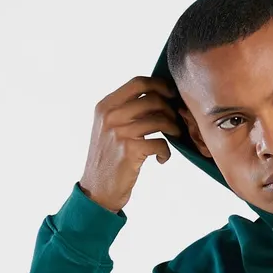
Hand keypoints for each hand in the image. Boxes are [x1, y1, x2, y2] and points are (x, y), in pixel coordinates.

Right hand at [79, 76, 182, 213]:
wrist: (97, 190)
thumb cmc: (108, 159)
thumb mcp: (107, 128)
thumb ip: (125, 111)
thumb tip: (155, 97)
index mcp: (106, 106)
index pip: (138, 83)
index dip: (159, 85)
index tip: (171, 94)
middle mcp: (111, 116)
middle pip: (152, 99)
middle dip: (170, 110)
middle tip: (174, 122)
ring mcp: (120, 132)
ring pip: (160, 120)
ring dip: (173, 129)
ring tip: (173, 138)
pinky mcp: (130, 151)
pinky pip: (161, 143)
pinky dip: (166, 152)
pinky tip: (161, 158)